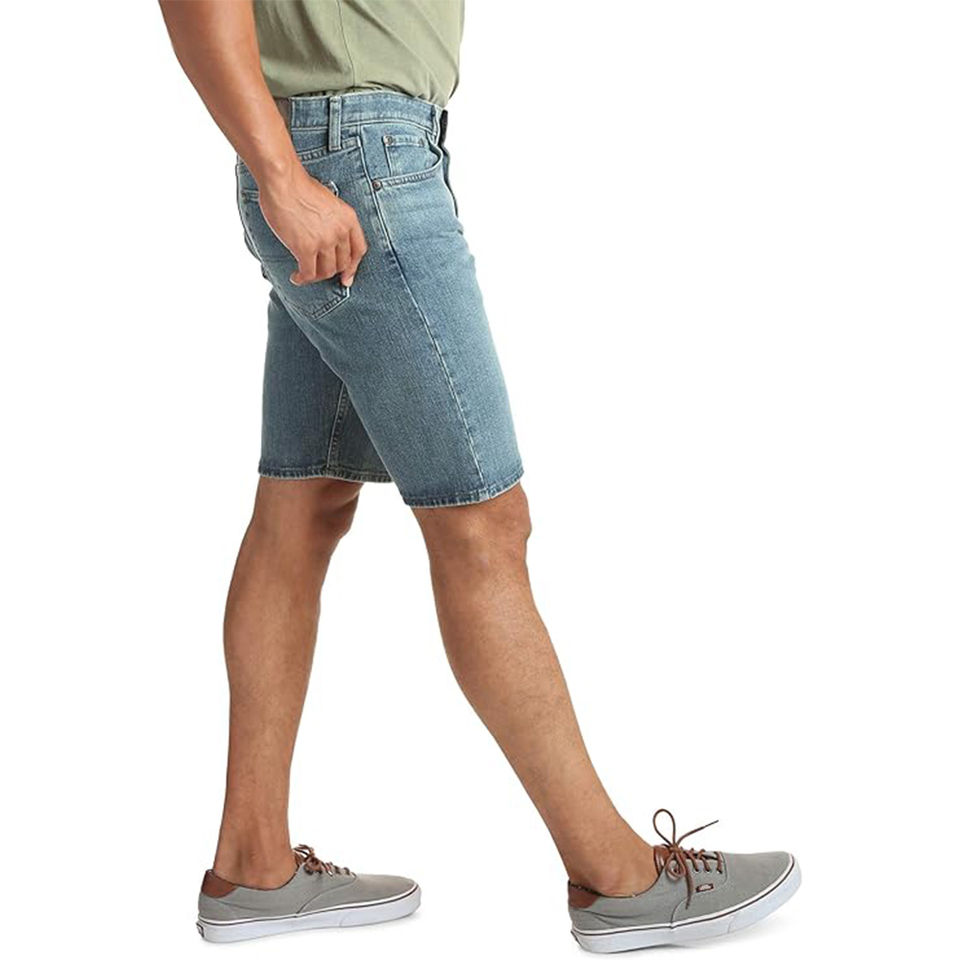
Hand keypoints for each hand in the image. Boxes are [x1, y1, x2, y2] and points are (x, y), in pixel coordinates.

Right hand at [257, 168, 367, 286]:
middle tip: (317, 272)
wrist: (283, 181)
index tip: (346, 277)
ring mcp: (324, 241)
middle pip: (342, 264)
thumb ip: (334, 222)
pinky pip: (308, 273)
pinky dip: (302, 279)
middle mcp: (340, 231)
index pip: (359, 250)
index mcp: (349, 218)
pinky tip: (296, 277)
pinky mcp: (306, 247)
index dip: (353, 267)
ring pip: (326, 271)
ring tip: (304, 274)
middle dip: (330, 271)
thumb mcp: (330, 203)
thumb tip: (329, 242)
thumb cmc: (300, 187)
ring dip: (315, 277)